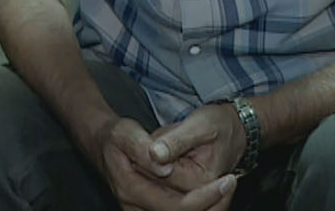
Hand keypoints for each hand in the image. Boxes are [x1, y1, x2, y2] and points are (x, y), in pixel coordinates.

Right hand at [86, 115, 236, 210]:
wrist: (102, 143)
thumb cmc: (116, 136)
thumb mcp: (126, 131)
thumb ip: (143, 148)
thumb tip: (164, 167)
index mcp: (130, 189)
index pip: (176, 205)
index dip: (205, 197)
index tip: (227, 180)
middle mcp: (134, 207)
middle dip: (212, 204)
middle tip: (232, 183)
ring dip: (207, 207)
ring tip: (225, 188)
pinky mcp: (148, 209)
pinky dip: (198, 206)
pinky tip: (212, 194)